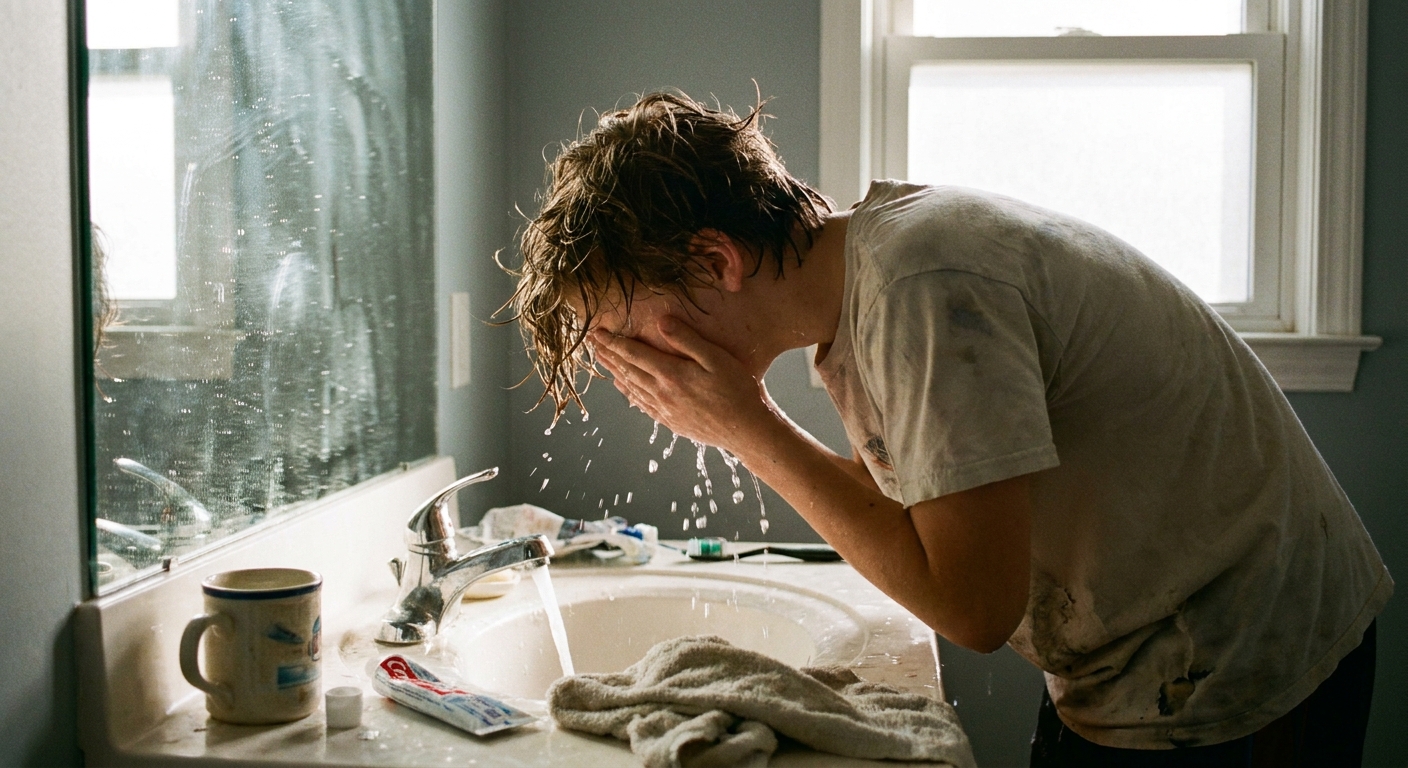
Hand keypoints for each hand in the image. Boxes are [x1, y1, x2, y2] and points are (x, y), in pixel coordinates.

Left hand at [591, 317, 776, 454]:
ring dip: (614, 371)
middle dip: (608, 354)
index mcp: (671, 374)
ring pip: (631, 387)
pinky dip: (629, 393)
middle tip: (591, 341)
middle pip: (627, 370)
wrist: (746, 430)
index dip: (613, 341)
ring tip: (602, 360)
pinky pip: (642, 404)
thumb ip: (688, 340)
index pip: (633, 354)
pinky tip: (625, 388)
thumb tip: (661, 322)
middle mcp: (662, 393)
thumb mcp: (717, 359)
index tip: (597, 331)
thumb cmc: (738, 390)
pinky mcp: (671, 422)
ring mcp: (665, 410)